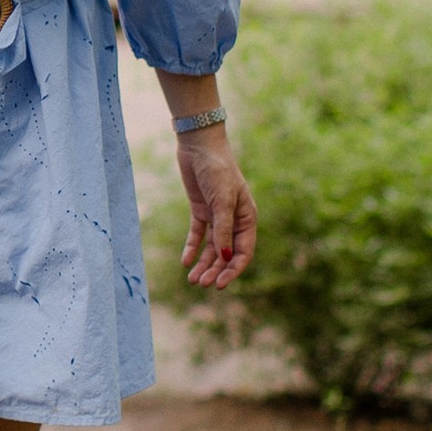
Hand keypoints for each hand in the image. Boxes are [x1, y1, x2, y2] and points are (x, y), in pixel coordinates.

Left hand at [178, 131, 256, 292]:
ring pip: (211, 247)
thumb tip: (224, 257)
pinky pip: (197, 235)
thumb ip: (223, 229)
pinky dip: (192, 248)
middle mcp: (233, 220)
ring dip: (203, 263)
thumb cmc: (218, 170)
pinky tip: (185, 261)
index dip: (233, 269)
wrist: (199, 146)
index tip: (220, 284)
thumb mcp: (222, 201)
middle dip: (215, 270)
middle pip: (225, 253)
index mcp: (247, 218)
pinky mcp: (201, 210)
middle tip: (201, 284)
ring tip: (192, 279)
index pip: (243, 252)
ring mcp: (216, 216)